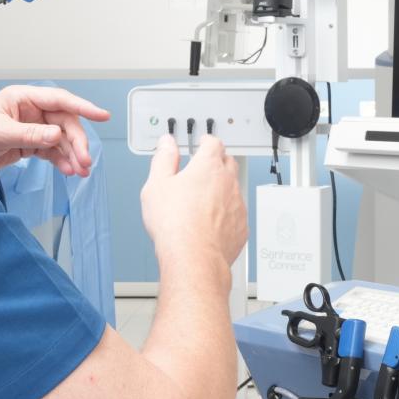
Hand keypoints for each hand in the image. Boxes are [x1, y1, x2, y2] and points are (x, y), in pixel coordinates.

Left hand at [0, 86, 109, 175]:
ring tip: (80, 171)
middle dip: (77, 142)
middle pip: (64, 123)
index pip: (59, 99)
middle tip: (85, 161)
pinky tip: (68, 171)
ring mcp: (31, 128)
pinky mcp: (28, 145)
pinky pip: (51, 152)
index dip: (82, 106)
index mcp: (23, 98)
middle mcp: (31, 111)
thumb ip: (29, 134)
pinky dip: (61, 161)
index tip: (101, 115)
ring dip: (72, 155)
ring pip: (60, 140)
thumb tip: (55, 135)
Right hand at [140, 134, 247, 270]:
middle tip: (204, 167)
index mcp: (208, 167)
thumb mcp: (157, 184)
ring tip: (203, 198)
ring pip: (234, 188)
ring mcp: (237, 205)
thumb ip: (163, 159)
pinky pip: (236, 212)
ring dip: (223, 188)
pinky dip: (227, 212)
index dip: (206, 141)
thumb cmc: (175, 224)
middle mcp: (228, 182)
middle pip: (228, 161)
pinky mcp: (241, 226)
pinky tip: (211, 221)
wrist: (193, 257)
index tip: (201, 143)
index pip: (213, 142)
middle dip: (217, 161)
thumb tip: (166, 144)